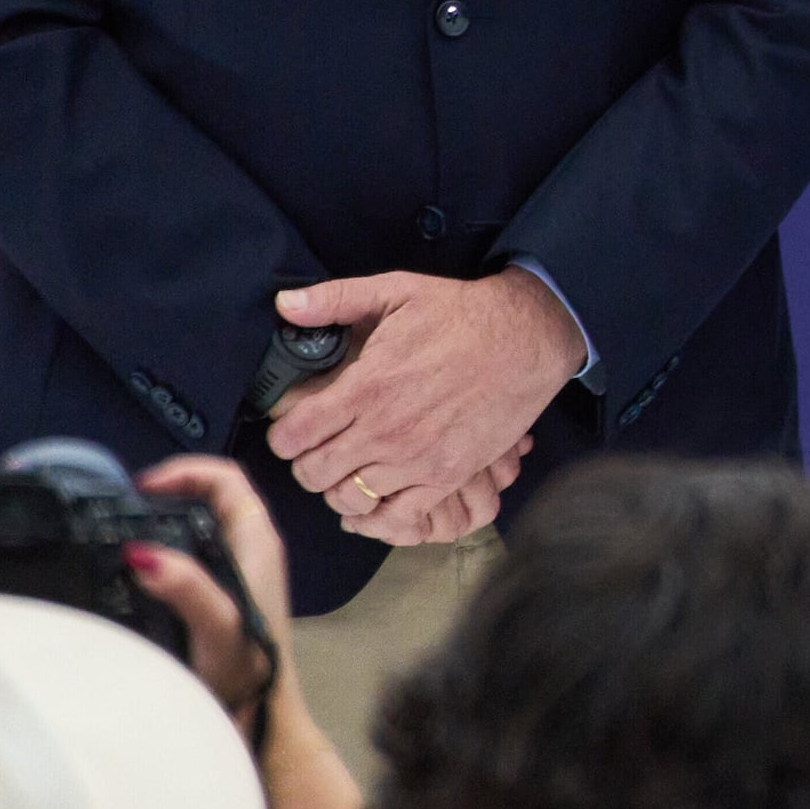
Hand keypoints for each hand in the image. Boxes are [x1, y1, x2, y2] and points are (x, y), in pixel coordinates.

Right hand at [125, 455, 300, 726]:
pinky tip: (135, 574)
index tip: (141, 487)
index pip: (226, 478)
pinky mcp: (225, 596)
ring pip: (200, 526)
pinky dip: (165, 552)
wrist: (260, 721)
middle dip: (168, 493)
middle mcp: (252, 549)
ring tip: (118, 535)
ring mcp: (239, 573)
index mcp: (258, 541)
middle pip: (209, 497)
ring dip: (164, 522)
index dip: (186, 471)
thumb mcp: (217, 626)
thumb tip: (141, 553)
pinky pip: (193, 556)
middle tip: (120, 509)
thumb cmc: (245, 673)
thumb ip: (188, 587)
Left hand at [261, 268, 580, 538]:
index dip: (282, 436)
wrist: (527, 339)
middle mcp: (385, 431)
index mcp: (366, 388)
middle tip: (316, 450)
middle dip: (305, 464)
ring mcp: (417, 460)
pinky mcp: (448, 476)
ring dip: (339, 488)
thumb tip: (283, 305)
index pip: (294, 436)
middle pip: (314, 474)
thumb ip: (335, 299)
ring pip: (349, 499)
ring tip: (347, 470)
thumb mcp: (397, 291)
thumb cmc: (461, 314)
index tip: (291, 428)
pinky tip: (377, 496)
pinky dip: (379, 515)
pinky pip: (398, 517)